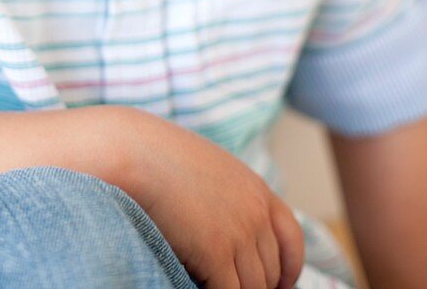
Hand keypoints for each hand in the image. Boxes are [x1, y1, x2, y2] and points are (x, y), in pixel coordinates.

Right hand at [111, 106, 303, 288]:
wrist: (135, 152)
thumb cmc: (160, 159)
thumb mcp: (208, 169)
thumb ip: (229, 197)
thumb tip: (230, 229)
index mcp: (256, 190)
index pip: (291, 239)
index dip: (289, 269)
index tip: (281, 285)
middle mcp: (255, 212)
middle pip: (270, 271)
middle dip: (255, 284)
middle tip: (230, 283)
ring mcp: (239, 233)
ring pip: (252, 287)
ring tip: (209, 281)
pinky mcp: (216, 253)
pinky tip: (198, 286)